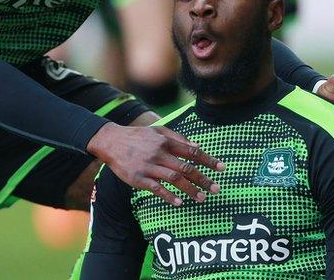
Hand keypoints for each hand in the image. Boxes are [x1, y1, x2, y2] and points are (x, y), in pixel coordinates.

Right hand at [87, 123, 224, 205]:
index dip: (208, 160)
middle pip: (186, 168)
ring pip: (174, 179)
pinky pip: (156, 189)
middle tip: (216, 189)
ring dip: (189, 190)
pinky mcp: (138, 179)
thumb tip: (198, 147)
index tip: (222, 168)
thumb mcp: (158, 131)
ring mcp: (149, 167)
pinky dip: (168, 196)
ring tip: (202, 198)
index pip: (192, 152)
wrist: (111, 142)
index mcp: (166, 142)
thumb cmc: (138, 137)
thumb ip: (178, 138)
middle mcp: (159, 154)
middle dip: (203, 179)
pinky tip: (179, 202)